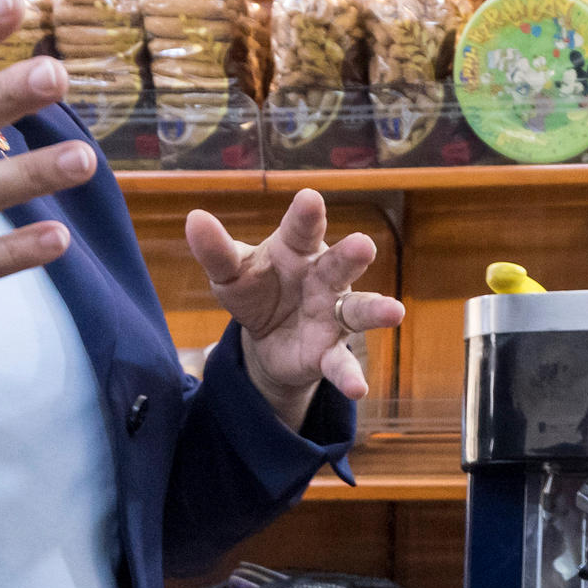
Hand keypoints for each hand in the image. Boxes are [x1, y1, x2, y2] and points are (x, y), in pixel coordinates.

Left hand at [185, 190, 406, 425]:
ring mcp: (332, 315)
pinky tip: (357, 388)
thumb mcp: (230, 273)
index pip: (301, 229)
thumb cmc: (256, 290)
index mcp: (297, 249)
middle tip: (364, 245)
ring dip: (375, 310)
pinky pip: (340, 363)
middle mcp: (323, 277)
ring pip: (356, 310)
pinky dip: (349, 375)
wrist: (267, 338)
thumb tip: (194, 218)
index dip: (306, 215)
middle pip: (339, 264)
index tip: (310, 199)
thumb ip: (216, 251)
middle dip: (352, 255)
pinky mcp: (328, 352)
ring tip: (393, 312)